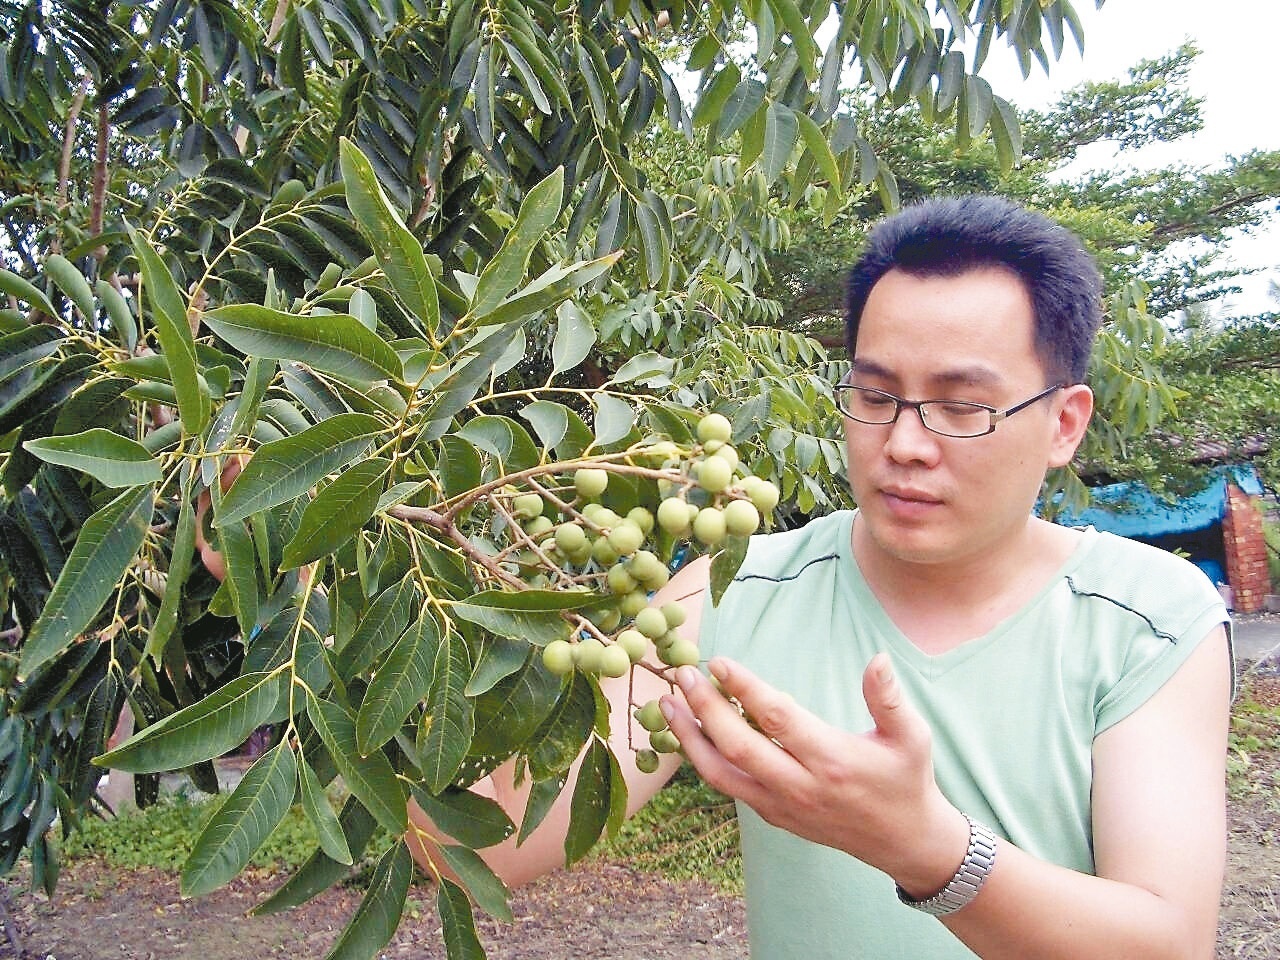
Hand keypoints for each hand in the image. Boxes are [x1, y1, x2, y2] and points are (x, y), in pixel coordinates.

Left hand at [660, 654, 968, 892]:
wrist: (903, 842)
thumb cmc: (906, 781)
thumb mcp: (912, 737)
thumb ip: (890, 699)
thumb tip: (878, 659)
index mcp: (832, 761)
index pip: (778, 719)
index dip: (745, 689)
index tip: (719, 661)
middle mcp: (800, 787)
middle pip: (738, 747)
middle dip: (704, 709)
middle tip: (683, 674)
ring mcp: (782, 806)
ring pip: (721, 774)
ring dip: (689, 738)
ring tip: (668, 704)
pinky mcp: (773, 816)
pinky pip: (728, 787)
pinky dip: (703, 760)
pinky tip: (689, 732)